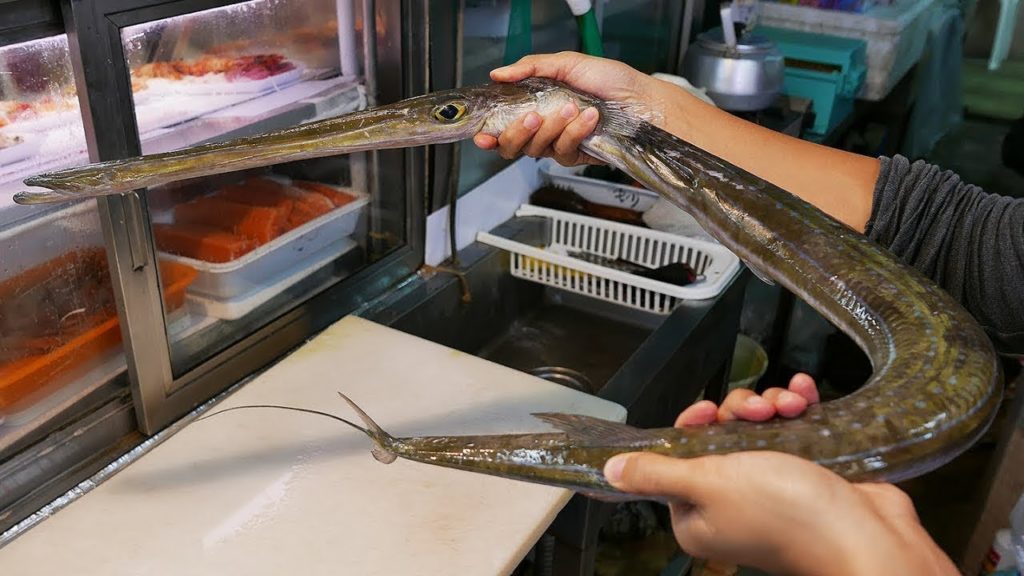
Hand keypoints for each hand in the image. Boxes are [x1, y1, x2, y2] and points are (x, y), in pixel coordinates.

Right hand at [472, 51, 678, 165]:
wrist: (640, 99)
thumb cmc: (611, 80)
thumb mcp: (567, 63)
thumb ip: (530, 68)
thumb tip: (499, 74)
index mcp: (537, 105)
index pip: (503, 126)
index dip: (489, 135)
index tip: (482, 136)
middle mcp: (545, 128)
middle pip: (513, 147)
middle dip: (517, 133)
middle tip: (532, 116)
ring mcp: (560, 144)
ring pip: (538, 150)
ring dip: (553, 128)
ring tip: (571, 107)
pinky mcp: (578, 155)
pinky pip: (564, 152)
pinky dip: (575, 133)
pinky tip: (588, 118)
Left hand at [602, 374, 957, 575]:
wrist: (863, 534)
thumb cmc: (785, 513)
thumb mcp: (709, 484)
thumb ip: (659, 474)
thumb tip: (611, 471)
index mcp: (697, 515)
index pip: (680, 457)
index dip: (695, 425)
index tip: (710, 409)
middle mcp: (731, 504)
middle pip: (721, 437)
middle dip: (740, 410)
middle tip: (758, 410)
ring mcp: (773, 489)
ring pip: (758, 428)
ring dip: (772, 406)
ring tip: (790, 405)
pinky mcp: (808, 476)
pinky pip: (794, 430)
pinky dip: (798, 408)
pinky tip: (807, 395)